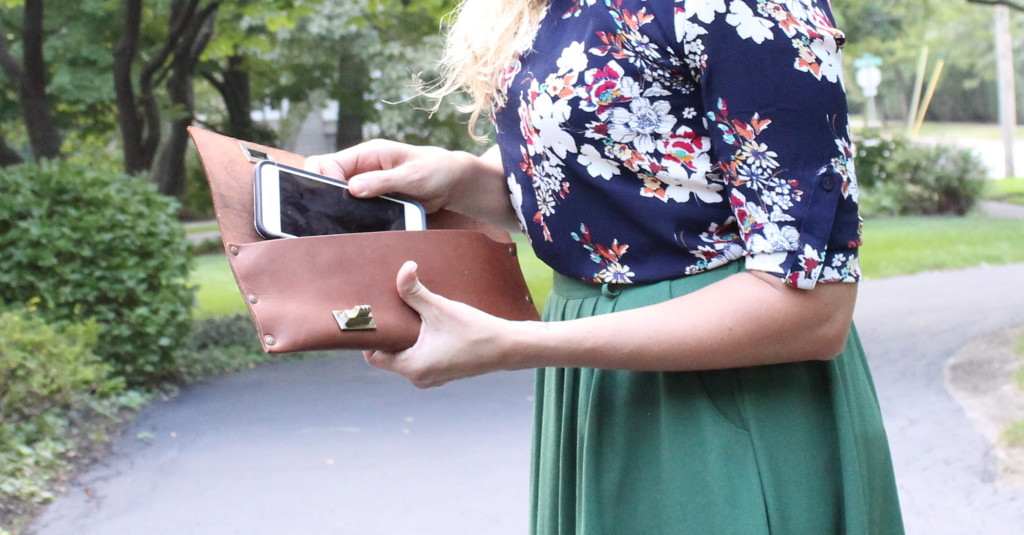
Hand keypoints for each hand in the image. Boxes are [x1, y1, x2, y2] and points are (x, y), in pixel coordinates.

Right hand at [306, 141, 520, 230]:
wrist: (452, 183)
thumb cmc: (435, 170)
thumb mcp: (411, 176)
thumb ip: (382, 181)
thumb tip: (352, 188)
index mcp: (367, 154)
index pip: (328, 163)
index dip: (325, 180)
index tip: (335, 198)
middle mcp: (362, 168)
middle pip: (324, 177)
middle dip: (320, 192)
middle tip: (327, 212)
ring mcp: (365, 185)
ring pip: (335, 194)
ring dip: (333, 207)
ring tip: (335, 222)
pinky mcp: (372, 200)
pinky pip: (351, 207)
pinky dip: (347, 216)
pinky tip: (350, 227)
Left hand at [363, 261, 517, 387]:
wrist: (508, 347)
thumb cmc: (475, 331)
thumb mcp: (440, 309)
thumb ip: (415, 291)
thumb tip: (404, 268)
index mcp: (412, 367)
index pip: (374, 356)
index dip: (371, 337)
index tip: (375, 316)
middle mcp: (419, 378)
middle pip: (389, 355)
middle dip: (390, 334)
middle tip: (391, 310)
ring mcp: (432, 377)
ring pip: (406, 356)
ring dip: (405, 337)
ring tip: (408, 314)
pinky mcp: (443, 372)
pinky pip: (421, 358)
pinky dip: (419, 343)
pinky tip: (426, 325)